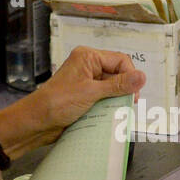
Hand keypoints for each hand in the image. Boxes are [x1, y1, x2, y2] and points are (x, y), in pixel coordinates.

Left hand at [31, 46, 145, 145]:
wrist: (38, 122)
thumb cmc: (57, 103)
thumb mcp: (92, 92)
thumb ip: (118, 85)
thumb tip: (141, 77)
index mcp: (88, 57)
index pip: (120, 60)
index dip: (130, 76)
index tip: (134, 93)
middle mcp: (88, 66)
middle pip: (118, 74)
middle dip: (124, 89)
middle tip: (128, 104)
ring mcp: (86, 81)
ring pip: (112, 87)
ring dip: (116, 99)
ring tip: (117, 110)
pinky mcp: (85, 95)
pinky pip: (104, 97)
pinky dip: (108, 106)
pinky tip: (109, 114)